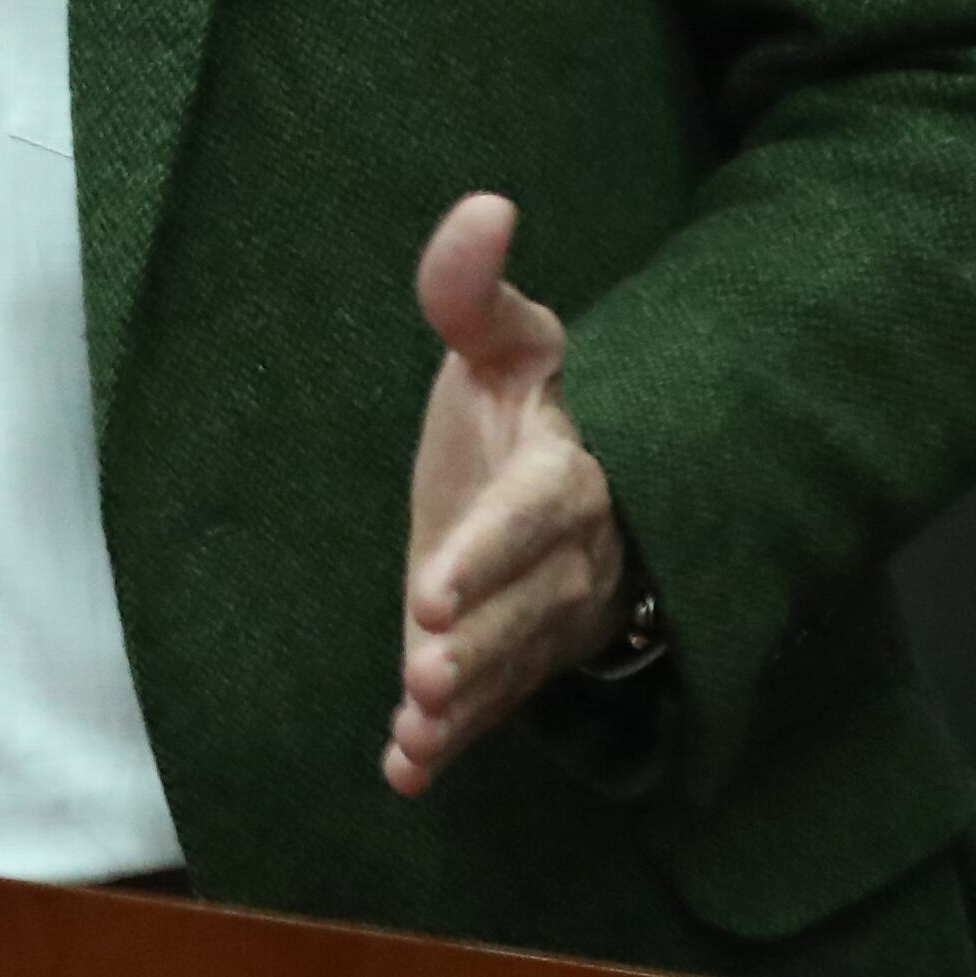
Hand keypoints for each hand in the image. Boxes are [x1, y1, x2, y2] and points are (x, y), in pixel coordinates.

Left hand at [385, 193, 629, 800]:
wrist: (565, 479)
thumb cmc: (521, 405)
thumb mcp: (500, 343)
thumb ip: (472, 290)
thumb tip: (485, 205)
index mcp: (565, 473)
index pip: (537, 514)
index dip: (491, 551)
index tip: (430, 588)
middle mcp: (571, 558)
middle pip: (531, 608)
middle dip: (481, 644)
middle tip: (422, 673)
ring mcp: (550, 620)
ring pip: (516, 668)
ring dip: (468, 705)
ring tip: (417, 728)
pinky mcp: (522, 664)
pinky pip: (498, 710)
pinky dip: (451, 745)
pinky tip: (404, 770)